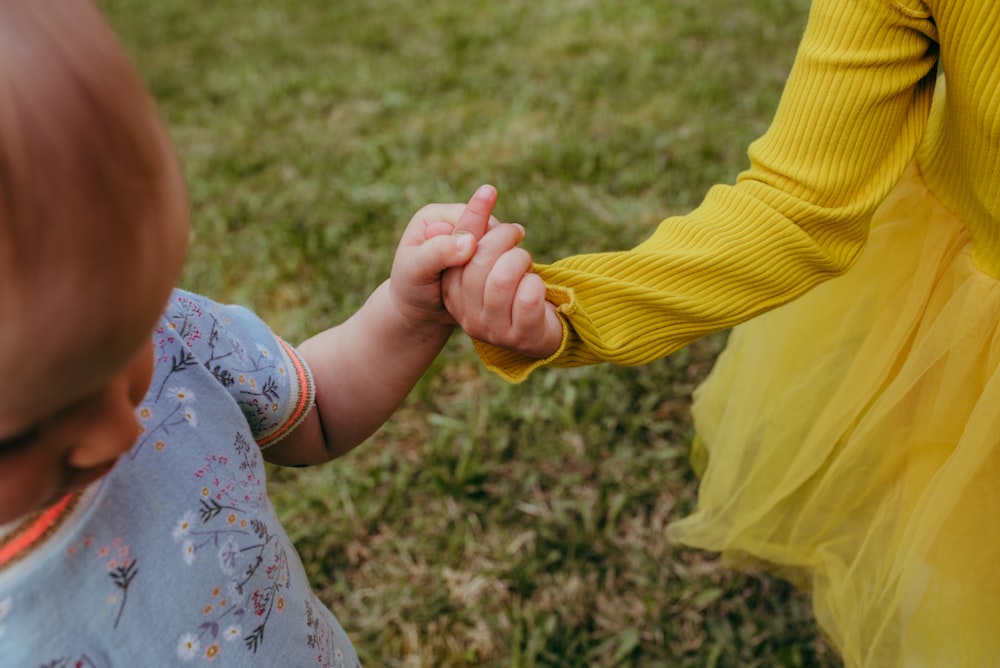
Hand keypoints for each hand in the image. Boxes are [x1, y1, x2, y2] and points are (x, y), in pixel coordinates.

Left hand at [388, 185, 498, 325]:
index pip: (472, 216)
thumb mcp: (416, 270)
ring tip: (482, 283)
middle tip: (479, 278)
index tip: (472, 266)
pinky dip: (499, 270)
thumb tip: (470, 242)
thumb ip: (439, 252)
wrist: (418, 312)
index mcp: (436, 216)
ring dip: (498, 261)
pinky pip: (501, 258)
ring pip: (499, 243)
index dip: (480, 239)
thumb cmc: (410, 289)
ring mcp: (468, 239)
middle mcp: (454, 222)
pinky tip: (491, 285)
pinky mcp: (480, 256)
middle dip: (490, 251)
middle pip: (490, 227)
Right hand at [441, 190, 561, 359]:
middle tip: (516, 232)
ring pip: (502, 278)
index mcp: (451, 291)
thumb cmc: (510, 290)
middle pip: (478, 260)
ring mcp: (493, 329)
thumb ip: (480, 236)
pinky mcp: (521, 336)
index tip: (489, 190)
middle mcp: (466, 313)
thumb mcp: (489, 264)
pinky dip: (537, 282)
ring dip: (520, 259)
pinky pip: (528, 297)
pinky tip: (536, 285)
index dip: (474, 217)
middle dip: (503, 236)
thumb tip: (484, 193)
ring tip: (525, 260)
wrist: (536, 336)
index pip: (457, 248)